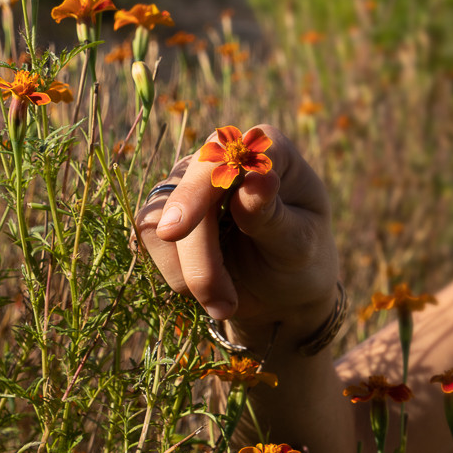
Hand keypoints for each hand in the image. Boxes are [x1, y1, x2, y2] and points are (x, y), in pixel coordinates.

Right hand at [135, 125, 338, 331]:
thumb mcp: (301, 241)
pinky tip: (211, 291)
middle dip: (198, 254)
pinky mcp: (166, 213)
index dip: (197, 188)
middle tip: (224, 303)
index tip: (176, 230)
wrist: (287, 289)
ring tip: (226, 301)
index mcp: (266, 149)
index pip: (223, 155)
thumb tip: (260, 178)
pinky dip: (177, 275)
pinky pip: (149, 239)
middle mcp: (222, 157)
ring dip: (189, 272)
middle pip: (185, 192)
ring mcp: (189, 183)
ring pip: (159, 221)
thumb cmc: (303, 257)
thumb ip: (274, 214)